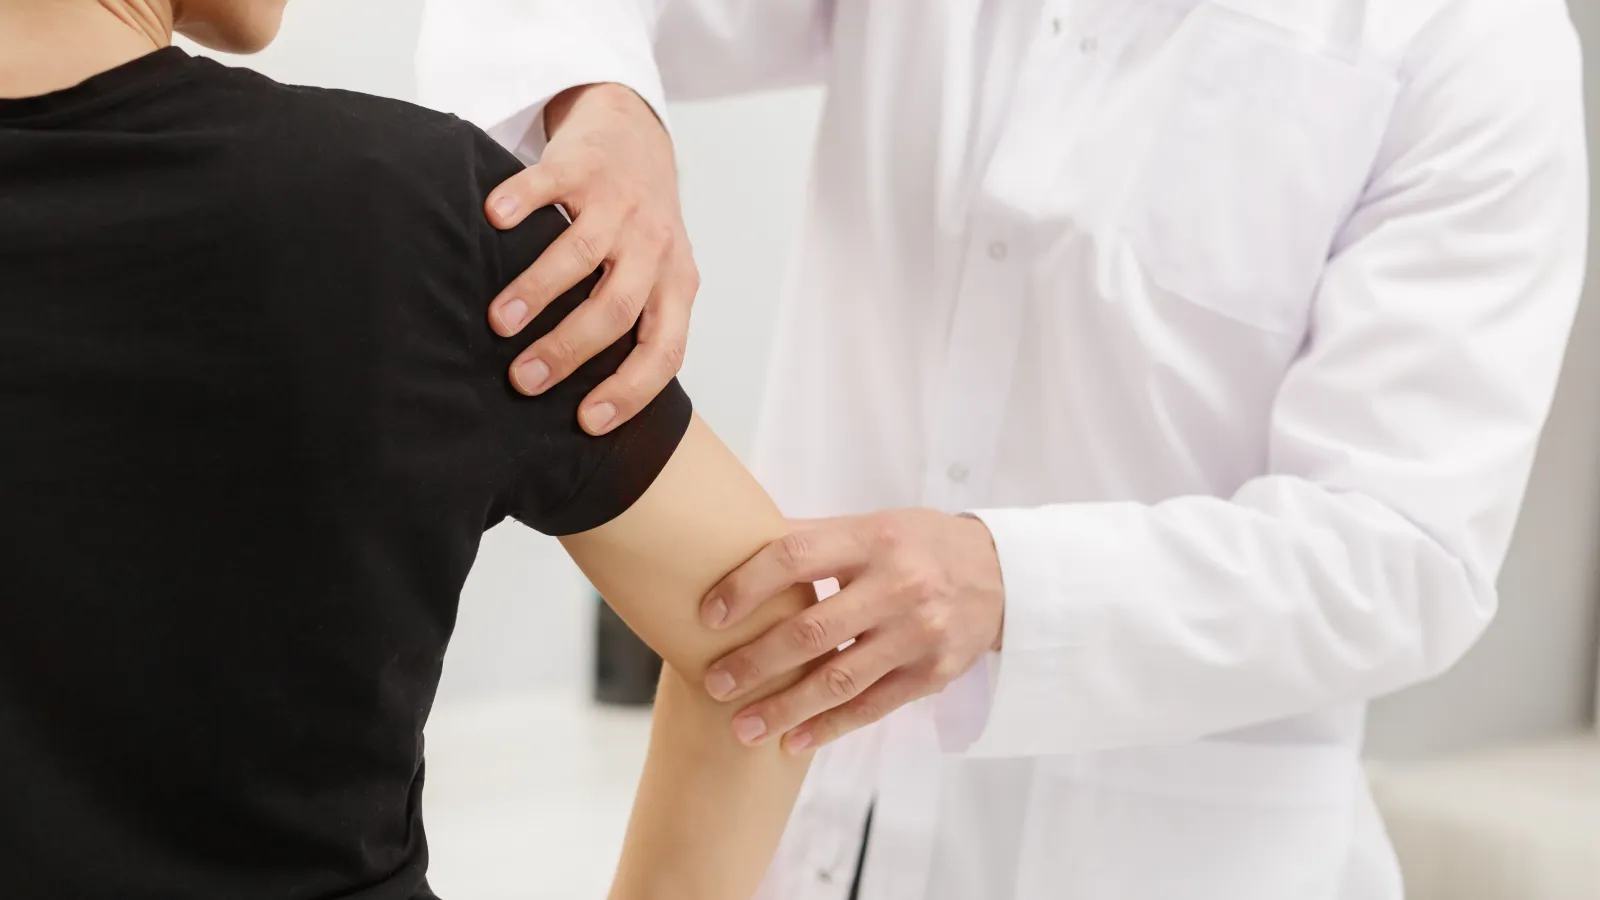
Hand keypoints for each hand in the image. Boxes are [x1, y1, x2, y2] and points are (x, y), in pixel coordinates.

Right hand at [484, 83, 697, 434]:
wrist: (634, 134)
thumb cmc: (639, 226)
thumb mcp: (658, 276)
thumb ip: (637, 323)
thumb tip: (590, 405)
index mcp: (677, 284)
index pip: (663, 349)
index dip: (630, 390)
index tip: (586, 422)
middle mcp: (655, 245)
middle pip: (615, 307)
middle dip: (568, 349)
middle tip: (523, 379)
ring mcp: (621, 203)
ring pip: (582, 253)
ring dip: (539, 291)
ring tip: (500, 322)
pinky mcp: (585, 164)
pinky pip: (552, 184)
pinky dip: (522, 201)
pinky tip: (494, 220)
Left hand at [700, 510, 1004, 751]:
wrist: (1001, 575)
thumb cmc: (918, 546)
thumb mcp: (872, 525)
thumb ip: (812, 537)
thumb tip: (734, 541)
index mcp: (873, 539)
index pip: (796, 558)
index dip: (746, 586)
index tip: (708, 615)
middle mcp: (899, 585)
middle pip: (812, 629)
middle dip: (756, 661)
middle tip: (714, 682)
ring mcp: (918, 634)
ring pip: (839, 679)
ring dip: (784, 707)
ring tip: (741, 727)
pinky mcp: (932, 674)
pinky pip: (872, 707)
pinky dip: (828, 727)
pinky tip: (792, 741)